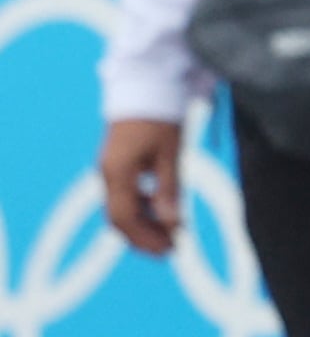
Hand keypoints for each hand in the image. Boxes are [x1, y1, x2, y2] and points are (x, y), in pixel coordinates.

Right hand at [98, 119, 183, 257]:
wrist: (145, 87)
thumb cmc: (160, 118)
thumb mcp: (171, 154)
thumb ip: (170, 189)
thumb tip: (174, 224)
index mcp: (117, 172)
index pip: (124, 219)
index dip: (146, 239)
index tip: (172, 250)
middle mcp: (107, 174)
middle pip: (119, 219)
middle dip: (145, 237)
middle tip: (175, 248)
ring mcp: (110, 170)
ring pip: (122, 209)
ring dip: (146, 225)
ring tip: (175, 233)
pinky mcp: (117, 166)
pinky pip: (126, 196)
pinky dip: (145, 209)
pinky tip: (167, 212)